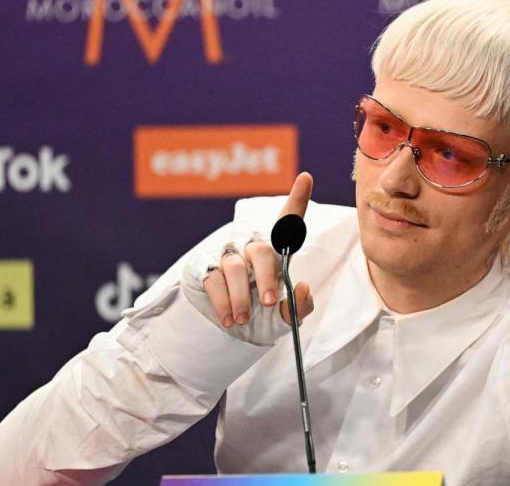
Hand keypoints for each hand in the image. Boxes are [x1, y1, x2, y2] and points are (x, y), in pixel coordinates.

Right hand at [190, 173, 315, 343]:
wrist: (231, 333)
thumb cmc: (263, 317)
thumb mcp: (285, 318)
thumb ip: (299, 306)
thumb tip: (303, 287)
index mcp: (276, 252)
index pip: (287, 222)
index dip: (296, 200)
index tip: (306, 178)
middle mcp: (251, 246)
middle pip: (260, 251)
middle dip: (265, 278)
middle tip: (267, 303)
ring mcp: (226, 254)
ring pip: (235, 268)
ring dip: (241, 297)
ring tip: (243, 319)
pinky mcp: (204, 266)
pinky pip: (214, 280)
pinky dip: (223, 303)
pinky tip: (228, 319)